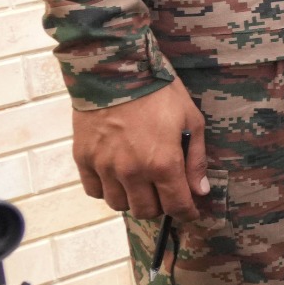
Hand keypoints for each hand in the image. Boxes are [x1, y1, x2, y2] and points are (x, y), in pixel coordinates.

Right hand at [75, 79, 208, 218]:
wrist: (116, 71)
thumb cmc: (160, 93)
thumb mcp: (191, 121)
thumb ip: (195, 160)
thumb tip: (200, 190)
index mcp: (163, 163)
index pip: (176, 205)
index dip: (186, 213)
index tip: (190, 212)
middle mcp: (132, 172)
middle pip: (146, 210)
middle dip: (160, 206)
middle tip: (165, 192)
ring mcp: (104, 167)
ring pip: (118, 204)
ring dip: (133, 199)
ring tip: (141, 183)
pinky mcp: (84, 159)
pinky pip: (94, 190)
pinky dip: (107, 189)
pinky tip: (117, 176)